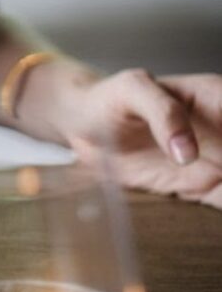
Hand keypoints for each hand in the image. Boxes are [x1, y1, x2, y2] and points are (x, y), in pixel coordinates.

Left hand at [60, 70, 221, 206]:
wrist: (83, 125)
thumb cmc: (110, 98)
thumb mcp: (132, 90)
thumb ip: (163, 113)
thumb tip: (188, 153)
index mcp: (217, 99)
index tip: (220, 167)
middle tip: (214, 180)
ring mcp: (217, 161)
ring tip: (209, 189)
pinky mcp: (201, 186)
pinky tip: (213, 200)